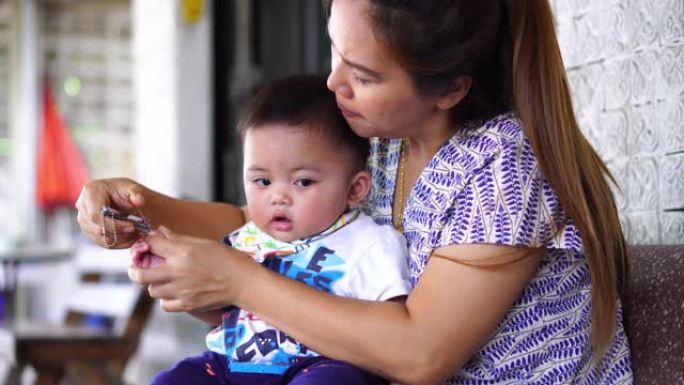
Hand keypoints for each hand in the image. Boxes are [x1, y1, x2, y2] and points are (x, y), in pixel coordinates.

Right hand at [75, 178, 146, 247]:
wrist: (121, 195)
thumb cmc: (125, 190)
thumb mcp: (133, 188)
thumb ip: (137, 193)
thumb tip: (139, 201)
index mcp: (90, 191)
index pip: (95, 215)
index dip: (113, 224)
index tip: (132, 227)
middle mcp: (82, 206)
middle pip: (96, 229)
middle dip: (118, 233)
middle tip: (136, 232)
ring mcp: (83, 219)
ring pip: (99, 238)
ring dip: (120, 240)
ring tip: (136, 235)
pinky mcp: (89, 230)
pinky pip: (102, 242)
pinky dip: (118, 243)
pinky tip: (131, 239)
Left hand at [128, 227, 258, 311]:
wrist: (243, 282)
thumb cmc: (226, 258)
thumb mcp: (203, 243)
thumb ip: (178, 239)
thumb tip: (160, 232)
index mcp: (182, 252)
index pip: (151, 244)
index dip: (146, 242)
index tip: (148, 244)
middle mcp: (177, 272)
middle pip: (140, 274)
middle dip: (135, 270)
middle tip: (138, 268)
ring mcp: (181, 291)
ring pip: (152, 290)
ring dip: (155, 284)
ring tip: (164, 280)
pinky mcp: (187, 305)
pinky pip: (165, 305)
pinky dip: (166, 299)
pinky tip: (174, 292)